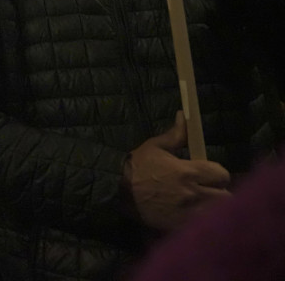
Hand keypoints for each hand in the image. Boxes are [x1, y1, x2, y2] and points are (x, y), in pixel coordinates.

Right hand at [124, 111, 230, 231]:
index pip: (221, 174)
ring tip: (205, 205)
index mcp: (187, 171)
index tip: (209, 175)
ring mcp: (188, 212)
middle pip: (226, 196)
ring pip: (219, 213)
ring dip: (215, 209)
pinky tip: (195, 217)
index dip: (217, 174)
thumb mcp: (154, 147)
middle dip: (220, 193)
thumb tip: (183, 116)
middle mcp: (192, 193)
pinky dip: (204, 222)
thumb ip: (174, 135)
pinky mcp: (181, 226)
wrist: (116, 191)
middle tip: (210, 191)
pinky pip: (204, 226)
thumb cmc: (136, 167)